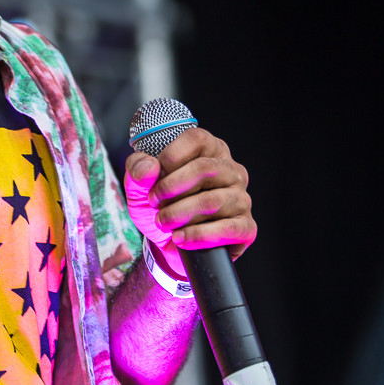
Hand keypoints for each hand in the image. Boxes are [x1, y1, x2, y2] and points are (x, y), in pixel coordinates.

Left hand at [123, 128, 256, 278]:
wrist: (165, 245)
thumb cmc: (158, 207)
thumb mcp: (139, 187)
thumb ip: (137, 171)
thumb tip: (149, 167)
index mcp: (208, 151)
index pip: (196, 139)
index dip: (170, 157)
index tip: (153, 176)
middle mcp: (230, 171)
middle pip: (204, 169)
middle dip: (171, 188)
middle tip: (154, 202)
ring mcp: (241, 198)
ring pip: (212, 201)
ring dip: (179, 214)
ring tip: (163, 222)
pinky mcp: (246, 227)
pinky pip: (228, 229)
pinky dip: (198, 235)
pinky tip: (180, 238)